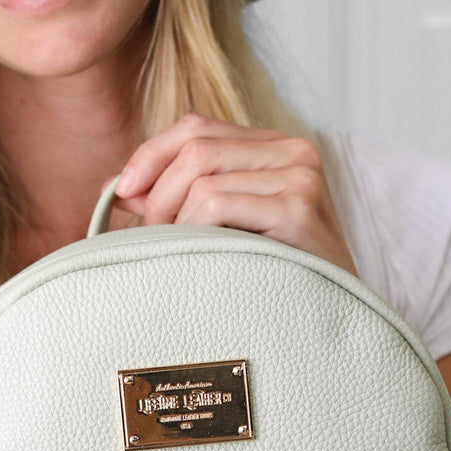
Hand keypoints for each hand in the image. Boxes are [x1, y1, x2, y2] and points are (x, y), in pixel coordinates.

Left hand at [102, 113, 359, 277]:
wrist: (330, 322)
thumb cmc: (273, 279)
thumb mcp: (228, 226)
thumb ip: (183, 197)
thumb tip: (120, 186)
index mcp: (277, 148)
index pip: (196, 128)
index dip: (150, 155)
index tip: (123, 193)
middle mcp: (293, 151)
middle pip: (194, 148)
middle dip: (157, 193)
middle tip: (148, 236)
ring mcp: (299, 177)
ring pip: (201, 177)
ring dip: (172, 219)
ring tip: (177, 253)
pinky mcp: (297, 208)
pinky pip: (216, 205)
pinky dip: (192, 232)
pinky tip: (199, 259)